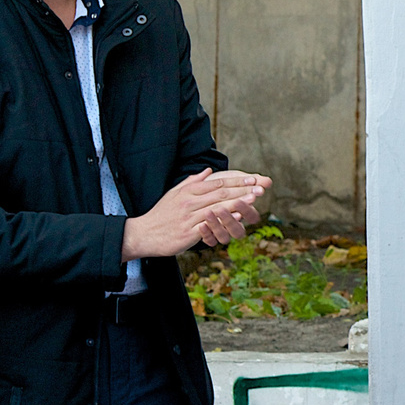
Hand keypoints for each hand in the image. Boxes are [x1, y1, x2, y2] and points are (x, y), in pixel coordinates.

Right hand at [122, 169, 268, 259]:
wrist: (143, 234)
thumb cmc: (161, 214)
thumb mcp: (174, 193)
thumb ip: (192, 181)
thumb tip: (208, 171)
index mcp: (188, 191)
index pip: (217, 183)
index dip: (237, 181)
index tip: (253, 179)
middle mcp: (190, 202)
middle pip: (221, 193)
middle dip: (243, 190)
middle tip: (261, 187)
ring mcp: (190, 217)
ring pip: (218, 207)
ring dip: (239, 203)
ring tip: (255, 199)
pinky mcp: (189, 232)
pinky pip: (211, 225)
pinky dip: (225, 221)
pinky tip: (239, 220)